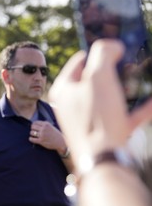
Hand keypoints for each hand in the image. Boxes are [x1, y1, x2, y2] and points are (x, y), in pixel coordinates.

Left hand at [29, 120, 65, 153]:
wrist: (61, 142)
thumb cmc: (56, 134)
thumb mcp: (51, 127)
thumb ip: (44, 125)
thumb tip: (35, 124)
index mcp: (46, 124)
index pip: (35, 122)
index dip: (33, 125)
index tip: (34, 127)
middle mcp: (44, 128)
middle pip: (32, 127)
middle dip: (32, 129)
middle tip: (34, 131)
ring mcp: (42, 135)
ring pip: (31, 132)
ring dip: (32, 134)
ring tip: (34, 135)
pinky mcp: (41, 141)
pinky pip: (31, 139)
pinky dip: (31, 139)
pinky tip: (32, 139)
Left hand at [49, 39, 151, 160]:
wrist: (102, 160)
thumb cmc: (96, 117)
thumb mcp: (98, 76)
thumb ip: (103, 53)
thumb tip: (111, 45)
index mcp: (63, 89)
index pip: (80, 60)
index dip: (99, 51)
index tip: (119, 49)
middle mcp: (71, 105)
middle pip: (95, 79)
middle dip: (115, 70)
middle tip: (132, 64)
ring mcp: (88, 120)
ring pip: (111, 98)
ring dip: (129, 89)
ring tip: (142, 80)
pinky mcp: (104, 133)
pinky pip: (125, 116)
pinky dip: (140, 109)